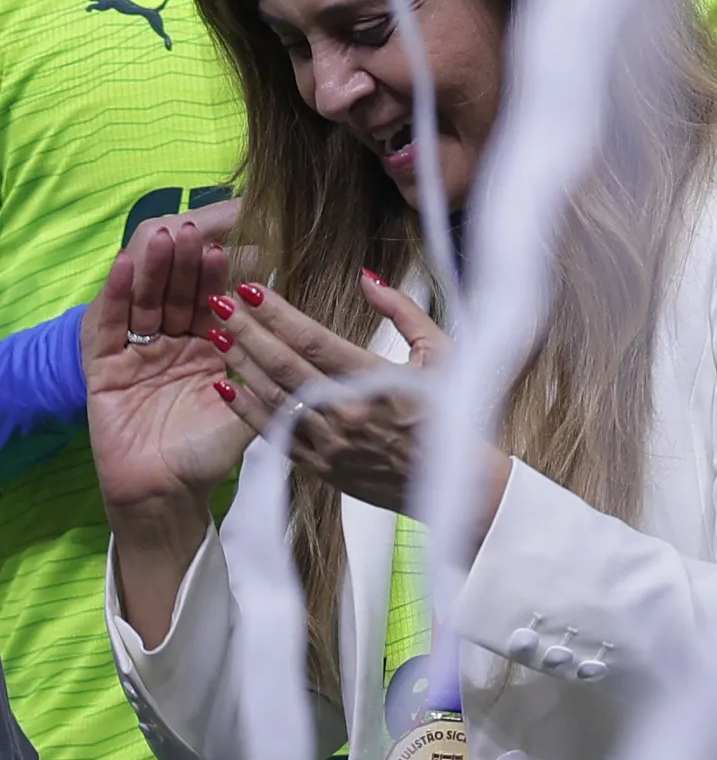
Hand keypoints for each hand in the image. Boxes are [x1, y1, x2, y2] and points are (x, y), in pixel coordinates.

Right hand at [86, 218, 246, 514]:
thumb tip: (307, 328)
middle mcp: (174, 344)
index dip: (225, 273)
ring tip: (166, 236)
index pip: (216, 299)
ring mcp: (138, 354)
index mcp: (211, 346)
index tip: (243, 242)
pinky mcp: (104, 369)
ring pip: (145, 301)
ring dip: (154, 268)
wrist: (167, 494)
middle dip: (188, 261)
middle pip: (178, 293)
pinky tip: (123, 267)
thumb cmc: (212, 451)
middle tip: (198, 228)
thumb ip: (270, 367)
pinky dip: (114, 296)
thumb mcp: (252, 402)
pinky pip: (107, 328)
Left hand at [210, 275, 495, 533]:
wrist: (455, 481)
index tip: (253, 289)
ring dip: (241, 364)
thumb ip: (404, 311)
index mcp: (377, 379)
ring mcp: (330, 441)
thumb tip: (367, 278)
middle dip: (248, 330)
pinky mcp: (320, 466)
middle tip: (220, 304)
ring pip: (273, 397)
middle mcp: (347, 411)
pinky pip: (275, 433)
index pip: (313, 339)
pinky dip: (248, 410)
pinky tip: (227, 388)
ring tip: (217, 336)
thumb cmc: (452, 410)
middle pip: (284, 364)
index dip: (278, 313)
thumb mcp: (440, 351)